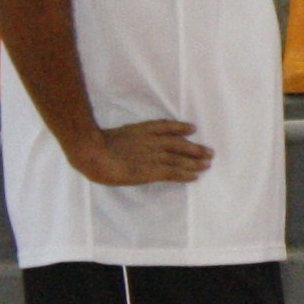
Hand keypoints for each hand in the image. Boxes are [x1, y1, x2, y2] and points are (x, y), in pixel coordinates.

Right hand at [72, 120, 211, 186]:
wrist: (93, 152)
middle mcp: (152, 141)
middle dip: (195, 148)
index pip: (166, 127)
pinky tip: (195, 176)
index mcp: (141, 130)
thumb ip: (124, 140)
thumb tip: (125, 146)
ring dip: (195, 162)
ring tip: (207, 164)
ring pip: (180, 159)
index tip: (192, 128)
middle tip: (209, 152)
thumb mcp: (112, 136)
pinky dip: (186, 174)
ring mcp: (153, 155)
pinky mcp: (152, 170)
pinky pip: (173, 173)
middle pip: (179, 143)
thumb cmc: (94, 146)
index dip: (180, 128)